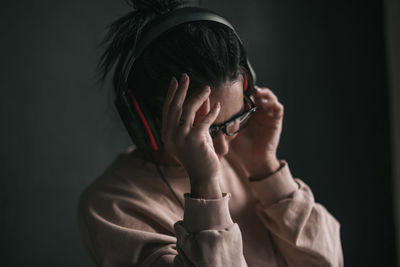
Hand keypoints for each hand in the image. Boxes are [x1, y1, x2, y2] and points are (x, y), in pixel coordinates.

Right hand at [161, 74, 221, 197]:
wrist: (203, 176)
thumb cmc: (198, 155)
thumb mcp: (195, 134)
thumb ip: (197, 117)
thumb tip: (204, 99)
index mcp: (167, 133)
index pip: (167, 108)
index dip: (171, 93)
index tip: (175, 80)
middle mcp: (171, 135)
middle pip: (175, 106)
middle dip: (180, 89)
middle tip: (185, 76)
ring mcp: (181, 138)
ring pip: (188, 110)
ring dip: (198, 96)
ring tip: (207, 88)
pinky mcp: (195, 141)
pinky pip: (204, 121)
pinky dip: (212, 112)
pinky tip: (218, 106)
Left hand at [231, 86, 283, 177]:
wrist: (254, 161)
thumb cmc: (241, 149)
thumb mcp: (229, 132)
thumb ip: (222, 122)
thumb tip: (207, 113)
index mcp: (249, 114)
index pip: (248, 97)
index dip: (244, 91)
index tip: (236, 87)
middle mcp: (260, 113)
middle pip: (260, 94)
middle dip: (255, 89)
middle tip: (248, 87)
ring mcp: (269, 116)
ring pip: (270, 98)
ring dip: (265, 93)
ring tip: (258, 93)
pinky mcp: (276, 121)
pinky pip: (279, 108)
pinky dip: (273, 103)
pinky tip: (264, 103)